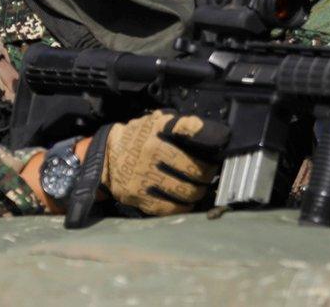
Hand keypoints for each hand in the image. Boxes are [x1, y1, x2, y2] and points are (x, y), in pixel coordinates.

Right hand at [102, 110, 229, 215]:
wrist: (107, 157)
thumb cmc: (139, 138)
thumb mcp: (157, 121)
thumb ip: (182, 125)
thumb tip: (215, 134)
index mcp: (158, 129)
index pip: (191, 129)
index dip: (211, 136)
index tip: (223, 143)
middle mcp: (151, 151)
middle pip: (194, 168)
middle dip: (207, 174)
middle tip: (210, 174)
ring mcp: (144, 175)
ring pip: (185, 191)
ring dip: (198, 191)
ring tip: (199, 187)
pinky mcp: (138, 196)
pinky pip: (170, 207)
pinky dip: (183, 206)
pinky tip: (186, 201)